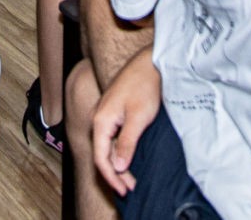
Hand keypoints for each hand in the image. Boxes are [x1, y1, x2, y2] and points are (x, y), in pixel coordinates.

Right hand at [91, 52, 162, 196]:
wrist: (151, 61)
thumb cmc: (145, 85)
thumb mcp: (139, 118)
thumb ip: (126, 143)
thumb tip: (117, 167)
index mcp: (101, 121)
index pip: (100, 157)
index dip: (111, 177)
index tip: (124, 190)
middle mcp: (99, 118)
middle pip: (102, 153)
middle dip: (115, 173)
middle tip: (130, 188)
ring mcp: (106, 114)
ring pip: (107, 145)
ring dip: (118, 163)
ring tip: (131, 178)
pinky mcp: (115, 111)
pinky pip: (112, 136)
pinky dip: (120, 150)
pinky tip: (128, 158)